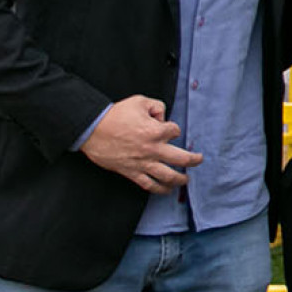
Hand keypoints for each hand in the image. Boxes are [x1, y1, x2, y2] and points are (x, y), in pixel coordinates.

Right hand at [80, 95, 201, 194]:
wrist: (92, 130)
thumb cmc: (115, 115)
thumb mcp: (139, 101)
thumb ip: (157, 106)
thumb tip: (162, 117)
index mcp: (155, 131)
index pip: (175, 131)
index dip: (173, 128)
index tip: (167, 128)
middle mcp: (152, 149)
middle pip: (181, 158)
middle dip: (193, 160)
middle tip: (199, 159)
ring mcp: (142, 163)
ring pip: (167, 176)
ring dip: (180, 178)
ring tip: (186, 179)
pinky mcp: (131, 172)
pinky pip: (149, 184)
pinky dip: (159, 189)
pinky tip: (167, 190)